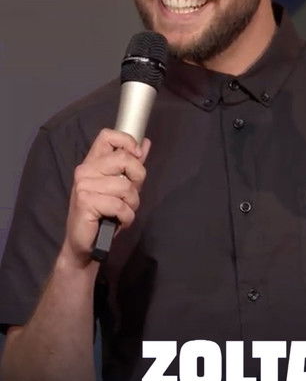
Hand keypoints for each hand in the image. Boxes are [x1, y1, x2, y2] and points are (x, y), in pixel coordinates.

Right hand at [61, 129, 150, 267]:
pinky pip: (120, 205)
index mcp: (93, 163)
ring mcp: (83, 185)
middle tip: (130, 196)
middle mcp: (85, 170)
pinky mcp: (86, 201)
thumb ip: (131, 166)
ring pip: (126, 187)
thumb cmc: (103, 215)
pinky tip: (118, 221)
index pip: (108, 136)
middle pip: (124, 159)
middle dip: (138, 179)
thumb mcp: (120, 187)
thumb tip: (145, 143)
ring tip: (122, 212)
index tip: (137, 155)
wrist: (85, 245)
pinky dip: (126, 217)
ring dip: (132, 204)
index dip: (127, 141)